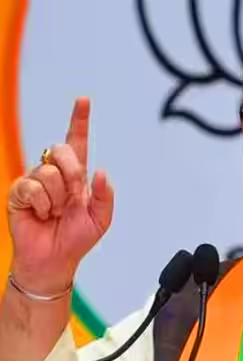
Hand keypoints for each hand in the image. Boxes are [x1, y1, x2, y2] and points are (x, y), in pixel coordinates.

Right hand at [7, 98, 113, 292]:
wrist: (54, 260)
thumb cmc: (76, 239)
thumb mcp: (100, 218)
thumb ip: (104, 195)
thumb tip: (101, 171)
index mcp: (76, 176)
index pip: (77, 142)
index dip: (79, 120)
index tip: (84, 99)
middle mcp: (55, 174)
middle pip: (62, 150)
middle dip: (72, 174)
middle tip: (72, 199)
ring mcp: (35, 181)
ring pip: (49, 172)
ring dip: (58, 198)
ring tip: (55, 213)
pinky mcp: (19, 192)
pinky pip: (32, 187)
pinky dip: (42, 205)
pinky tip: (42, 215)